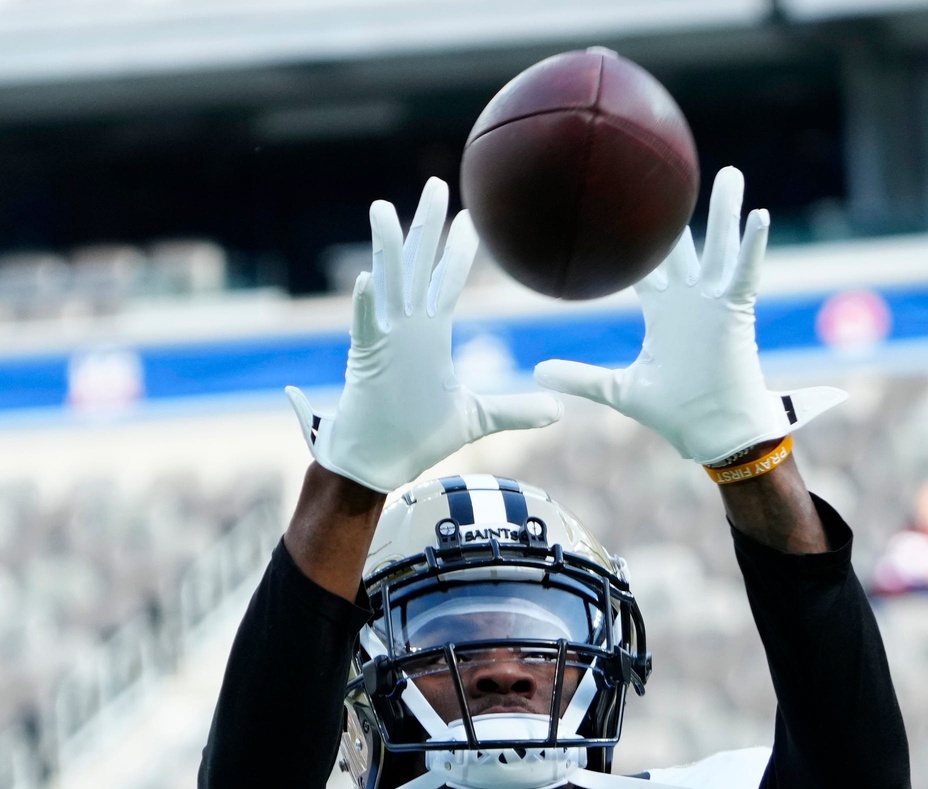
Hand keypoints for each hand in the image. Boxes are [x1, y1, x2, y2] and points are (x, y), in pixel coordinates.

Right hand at [287, 177, 562, 494]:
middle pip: (418, 267)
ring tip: (383, 209)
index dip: (459, 250)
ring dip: (387, 249)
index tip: (473, 217)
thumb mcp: (478, 419)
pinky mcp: (367, 363)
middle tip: (437, 183)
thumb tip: (560, 411)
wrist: (380, 464)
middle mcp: (408, 330)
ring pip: (387, 285)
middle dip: (426, 226)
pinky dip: (365, 306)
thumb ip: (516, 409)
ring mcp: (386, 342)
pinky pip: (366, 329)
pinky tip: (366, 280)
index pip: (447, 282)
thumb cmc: (419, 439)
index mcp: (430, 336)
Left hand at [534, 165, 844, 467]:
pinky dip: (752, 246)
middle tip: (672, 169)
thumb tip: (537, 371)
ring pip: (718, 247)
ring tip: (727, 174)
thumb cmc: (673, 413)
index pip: (644, 264)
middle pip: (683, 243)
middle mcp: (689, 299)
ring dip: (725, 212)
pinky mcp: (735, 312)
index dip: (632, 236)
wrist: (710, 433)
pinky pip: (746, 273)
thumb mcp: (618, 390)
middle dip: (678, 210)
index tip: (621, 203)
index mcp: (662, 310)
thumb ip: (581, 376)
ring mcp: (714, 302)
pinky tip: (758, 215)